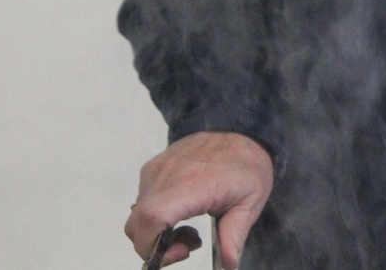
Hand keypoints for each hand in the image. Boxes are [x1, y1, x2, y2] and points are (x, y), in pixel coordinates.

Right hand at [125, 131, 273, 268]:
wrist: (239, 128)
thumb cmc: (247, 165)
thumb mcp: (250, 203)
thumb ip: (234, 235)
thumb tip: (228, 264)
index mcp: (192, 183)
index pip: (152, 218)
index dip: (155, 246)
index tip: (180, 252)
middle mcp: (167, 174)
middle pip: (136, 225)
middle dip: (155, 246)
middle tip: (187, 244)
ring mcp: (157, 169)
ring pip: (137, 215)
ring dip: (156, 231)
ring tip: (189, 227)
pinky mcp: (153, 167)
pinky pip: (142, 200)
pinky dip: (155, 215)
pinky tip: (182, 211)